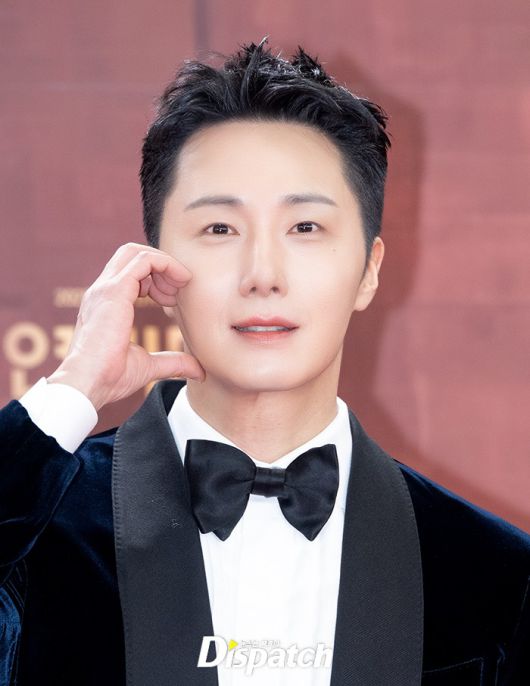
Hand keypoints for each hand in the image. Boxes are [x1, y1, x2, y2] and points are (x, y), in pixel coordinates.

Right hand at [47, 243, 204, 410]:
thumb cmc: (108, 377)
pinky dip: (165, 265)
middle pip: (132, 254)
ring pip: (137, 252)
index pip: (130, 272)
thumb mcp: (148, 366)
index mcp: (105, 303)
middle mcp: (102, 290)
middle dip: (160, 265)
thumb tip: (199, 370)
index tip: (170, 301)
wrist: (87, 384)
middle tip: (176, 290)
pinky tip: (178, 285)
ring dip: (164, 264)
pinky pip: (144, 261)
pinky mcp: (115, 291)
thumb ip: (173, 362)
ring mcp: (106, 288)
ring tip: (179, 287)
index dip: (155, 279)